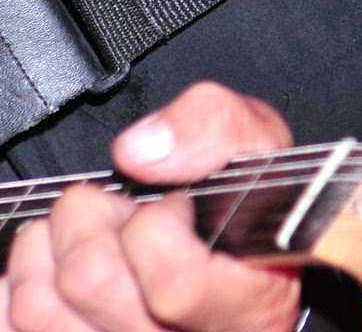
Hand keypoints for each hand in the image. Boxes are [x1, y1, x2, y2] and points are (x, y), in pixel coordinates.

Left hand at [0, 82, 301, 331]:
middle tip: (117, 204)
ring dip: (48, 246)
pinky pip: (12, 323)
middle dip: (91, 212)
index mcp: (242, 309)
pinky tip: (51, 267)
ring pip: (39, 308)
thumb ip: (214, 126)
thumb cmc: (249, 213)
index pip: (174, 284)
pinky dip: (21, 281)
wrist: (231, 264)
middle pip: (90, 280)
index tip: (169, 205)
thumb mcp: (259, 150)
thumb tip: (143, 149)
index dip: (158, 226)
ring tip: (84, 231)